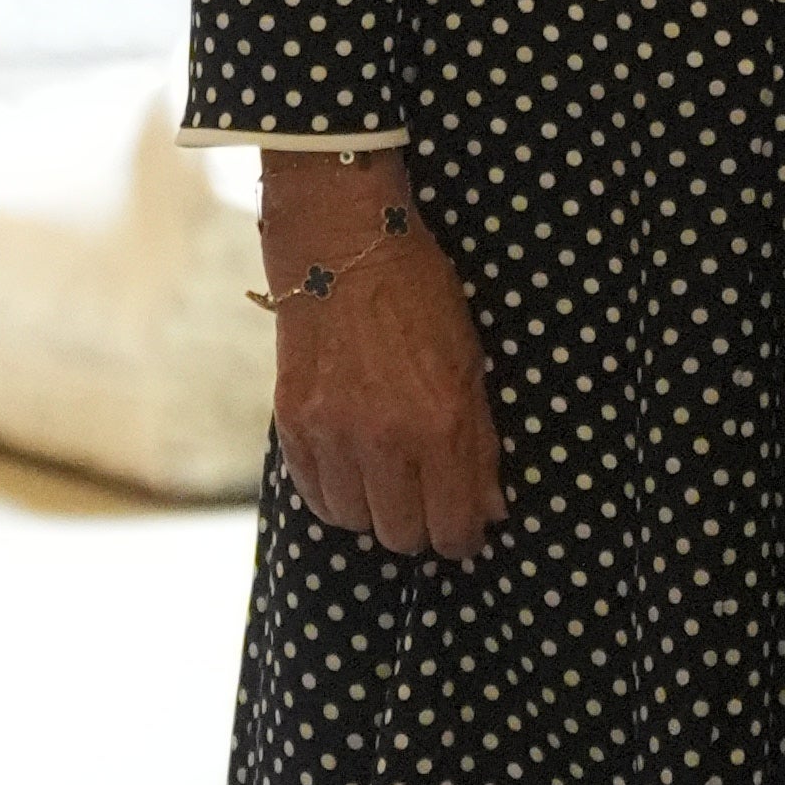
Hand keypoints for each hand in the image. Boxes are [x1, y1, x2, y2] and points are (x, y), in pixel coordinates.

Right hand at [261, 159, 508, 561]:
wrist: (342, 247)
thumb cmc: (420, 297)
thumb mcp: (471, 364)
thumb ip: (480, 444)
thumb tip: (490, 509)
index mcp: (441, 423)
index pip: (455, 526)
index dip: (465, 537)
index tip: (466, 529)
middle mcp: (385, 440)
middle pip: (403, 536)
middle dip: (422, 529)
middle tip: (428, 501)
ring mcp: (333, 435)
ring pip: (356, 523)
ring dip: (376, 511)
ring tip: (388, 479)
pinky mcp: (293, 426)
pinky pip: (315, 497)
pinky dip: (336, 495)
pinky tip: (352, 471)